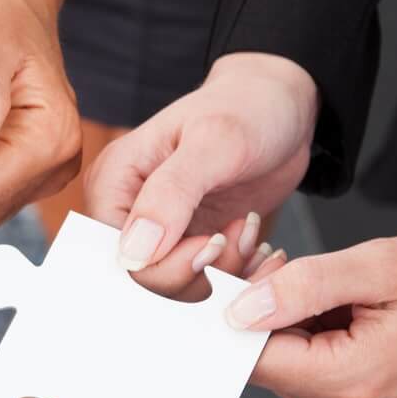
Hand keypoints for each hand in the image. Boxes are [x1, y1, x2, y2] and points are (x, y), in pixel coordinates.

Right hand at [84, 53, 317, 268]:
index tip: (210, 243)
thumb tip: (133, 253)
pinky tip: (251, 244)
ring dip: (221, 273)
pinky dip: (234, 275)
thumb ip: (172, 194)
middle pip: (141, 280)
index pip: (113, 254)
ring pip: (174, 290)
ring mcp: (157, 233)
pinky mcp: (186, 246)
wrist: (283, 110)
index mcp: (113, 182)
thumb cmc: (247, 108)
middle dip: (195, 271)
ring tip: (245, 232)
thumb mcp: (215, 141)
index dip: (160, 265)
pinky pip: (201, 284)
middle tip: (233, 237)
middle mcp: (126, 213)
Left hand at [222, 233, 396, 397]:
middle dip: (267, 317)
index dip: (239, 315)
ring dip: (295, 330)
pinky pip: (324, 382)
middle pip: (273, 369)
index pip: (256, 361)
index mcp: (356, 384)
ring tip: (331, 288)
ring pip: (295, 374)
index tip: (244, 273)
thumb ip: (302, 286)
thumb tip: (239, 309)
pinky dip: (321, 345)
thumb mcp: (382, 265)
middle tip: (285, 264)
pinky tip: (345, 311)